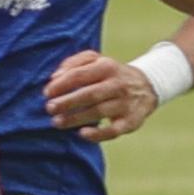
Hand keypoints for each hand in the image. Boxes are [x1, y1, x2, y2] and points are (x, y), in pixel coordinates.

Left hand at [44, 49, 159, 140]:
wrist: (147, 86)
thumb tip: (55, 77)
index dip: (62, 84)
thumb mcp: (97, 60)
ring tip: (57, 122)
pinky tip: (82, 134)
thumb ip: (75, 63)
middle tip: (49, 108)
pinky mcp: (131, 121)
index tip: (46, 93)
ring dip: (76, 118)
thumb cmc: (111, 74)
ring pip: (99, 112)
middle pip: (90, 94)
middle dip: (67, 102)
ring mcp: (125, 104)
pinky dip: (98, 134)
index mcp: (107, 66)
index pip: (81, 75)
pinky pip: (114, 130)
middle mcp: (118, 84)